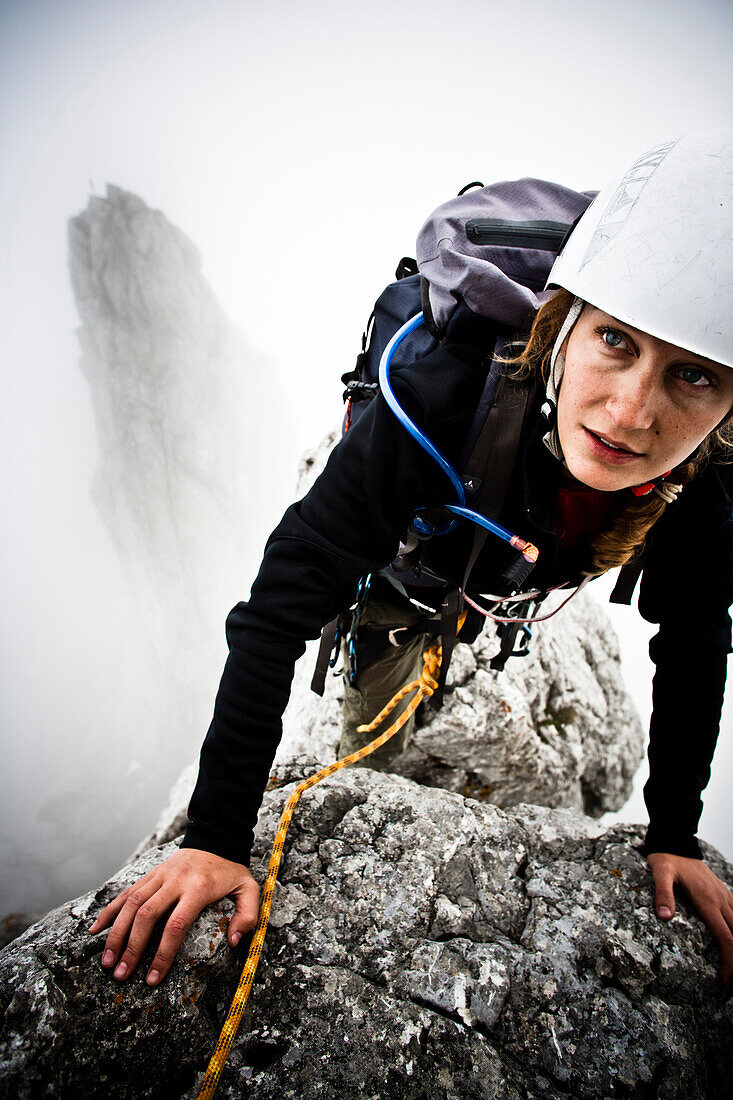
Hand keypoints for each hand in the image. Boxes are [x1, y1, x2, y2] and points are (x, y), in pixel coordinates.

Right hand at [88, 847, 259, 985]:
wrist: (215, 837)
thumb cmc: (230, 871)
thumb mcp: (249, 889)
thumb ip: (247, 915)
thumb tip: (234, 941)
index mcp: (198, 888)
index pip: (175, 925)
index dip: (162, 954)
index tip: (153, 978)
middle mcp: (174, 881)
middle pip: (146, 916)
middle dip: (131, 948)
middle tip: (121, 974)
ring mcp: (159, 876)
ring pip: (131, 904)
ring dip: (116, 933)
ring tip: (107, 961)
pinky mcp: (150, 874)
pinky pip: (126, 893)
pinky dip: (110, 910)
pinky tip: (96, 929)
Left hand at [647, 851, 732, 986]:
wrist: (677, 842)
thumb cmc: (667, 859)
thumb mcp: (660, 873)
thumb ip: (663, 894)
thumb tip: (665, 918)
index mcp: (707, 901)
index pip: (725, 937)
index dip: (729, 960)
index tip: (726, 980)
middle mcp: (720, 901)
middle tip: (730, 983)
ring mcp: (724, 897)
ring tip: (732, 968)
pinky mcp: (723, 894)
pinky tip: (732, 941)